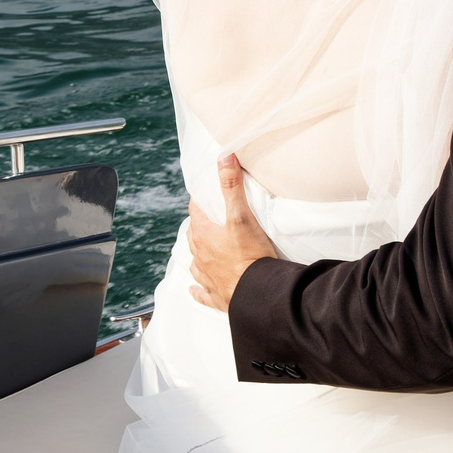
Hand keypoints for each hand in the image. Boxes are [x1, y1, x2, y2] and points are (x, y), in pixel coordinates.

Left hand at [186, 153, 278, 311]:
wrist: (258, 293)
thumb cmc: (250, 255)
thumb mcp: (242, 216)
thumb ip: (231, 186)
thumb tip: (224, 157)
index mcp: (203, 235)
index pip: (195, 211)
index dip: (199, 201)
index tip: (204, 195)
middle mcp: (200, 256)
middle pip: (194, 236)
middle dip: (199, 226)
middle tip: (208, 219)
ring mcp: (207, 277)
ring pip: (195, 262)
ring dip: (198, 254)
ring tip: (202, 249)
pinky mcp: (217, 295)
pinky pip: (202, 292)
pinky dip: (198, 290)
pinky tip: (195, 289)